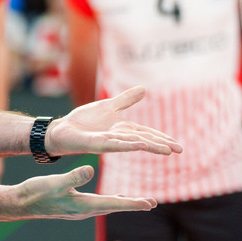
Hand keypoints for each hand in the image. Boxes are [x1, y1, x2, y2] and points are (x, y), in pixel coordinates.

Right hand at [11, 165, 156, 218]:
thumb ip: (73, 177)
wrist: (20, 204)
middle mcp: (84, 210)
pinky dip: (110, 201)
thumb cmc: (36, 193)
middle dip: (133, 205)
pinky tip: (112, 199)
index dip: (134, 203)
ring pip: (107, 206)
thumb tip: (91, 170)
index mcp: (83, 205)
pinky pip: (98, 203)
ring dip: (123, 203)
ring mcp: (78, 209)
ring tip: (138, 202)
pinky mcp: (73, 205)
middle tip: (152, 203)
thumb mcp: (56, 182)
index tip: (151, 203)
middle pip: (115, 207)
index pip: (114, 204)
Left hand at [46, 86, 182, 156]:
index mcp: (124, 129)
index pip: (148, 134)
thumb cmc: (84, 121)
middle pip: (145, 141)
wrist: (62, 129)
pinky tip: (140, 145)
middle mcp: (119, 137)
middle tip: (179, 151)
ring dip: (150, 147)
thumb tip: (144, 89)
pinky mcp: (96, 143)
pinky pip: (114, 144)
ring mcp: (109, 141)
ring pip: (133, 144)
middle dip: (162, 145)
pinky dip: (128, 144)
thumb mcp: (108, 105)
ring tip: (166, 151)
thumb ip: (126, 100)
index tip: (178, 146)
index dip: (163, 138)